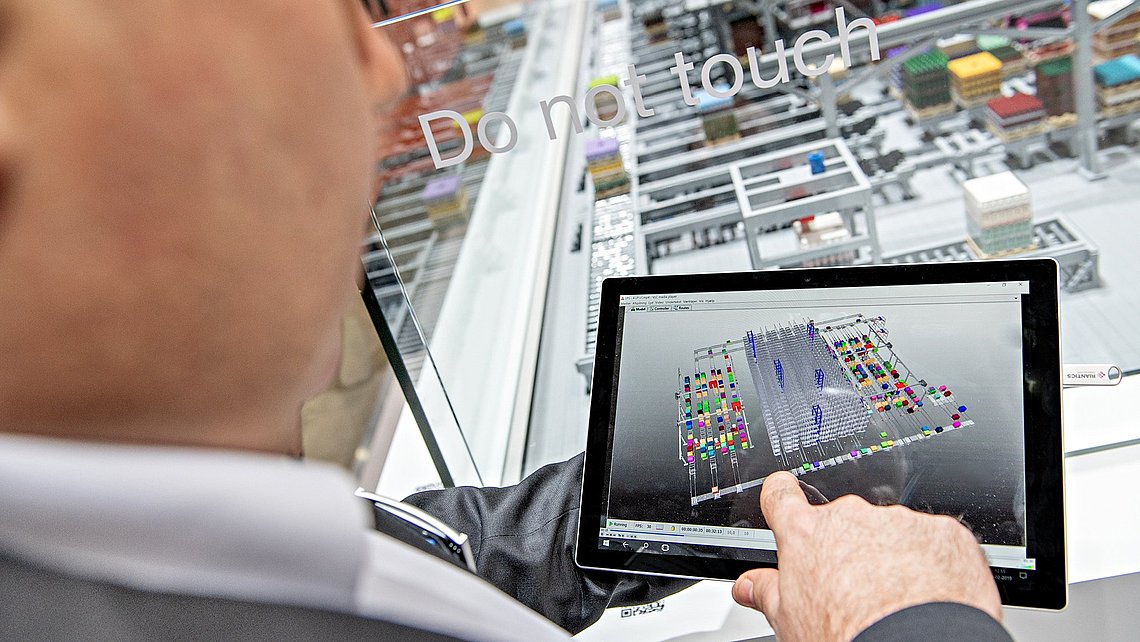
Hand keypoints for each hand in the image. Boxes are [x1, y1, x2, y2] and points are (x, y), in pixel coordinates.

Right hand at [732, 472, 1000, 640]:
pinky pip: (934, 541)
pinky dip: (932, 562)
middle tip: (854, 586)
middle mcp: (851, 517)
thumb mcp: (789, 620)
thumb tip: (748, 586)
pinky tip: (930, 594)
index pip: (781, 495)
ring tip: (896, 599)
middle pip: (843, 520)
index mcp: (806, 534)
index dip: (781, 495)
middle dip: (848, 544)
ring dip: (892, 554)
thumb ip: (766, 592)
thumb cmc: (848, 633)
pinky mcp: (943, 531)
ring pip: (891, 531)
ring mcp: (899, 521)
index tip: (782, 496)